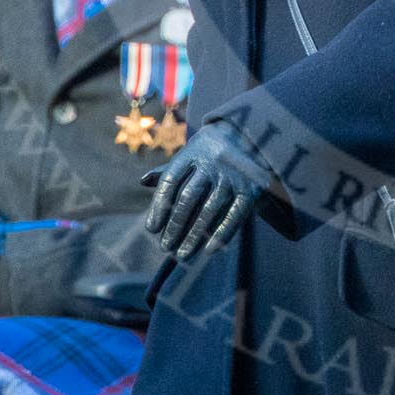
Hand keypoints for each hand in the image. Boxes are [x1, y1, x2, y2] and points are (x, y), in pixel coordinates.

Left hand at [142, 120, 275, 258]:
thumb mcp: (191, 156)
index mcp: (192, 153)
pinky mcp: (251, 188)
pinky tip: (208, 250)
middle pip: (188, 197)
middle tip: (165, 247)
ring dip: (194, 235)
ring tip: (182, 254)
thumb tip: (143, 181)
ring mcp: (232, 175)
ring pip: (209, 209)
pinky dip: (222, 234)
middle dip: (175, 225)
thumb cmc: (211, 154)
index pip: (170, 181)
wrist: (251, 140)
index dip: (159, 207)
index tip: (151, 230)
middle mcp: (212, 161)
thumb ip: (168, 171)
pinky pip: (234, 215)